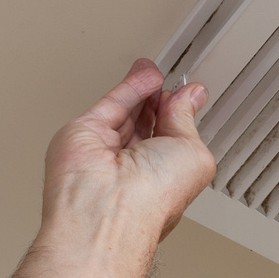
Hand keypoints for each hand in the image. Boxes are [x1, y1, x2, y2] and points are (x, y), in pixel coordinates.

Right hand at [42, 58, 215, 237]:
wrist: (111, 206)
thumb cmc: (154, 197)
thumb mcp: (193, 152)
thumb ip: (187, 120)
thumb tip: (191, 96)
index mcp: (164, 178)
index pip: (172, 141)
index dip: (180, 116)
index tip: (189, 94)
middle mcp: (134, 167)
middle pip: (147, 126)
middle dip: (159, 102)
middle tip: (170, 82)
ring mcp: (107, 150)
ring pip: (127, 112)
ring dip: (143, 89)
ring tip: (156, 71)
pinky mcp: (85, 133)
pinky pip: (111, 104)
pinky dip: (130, 87)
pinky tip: (145, 74)